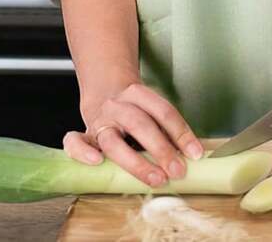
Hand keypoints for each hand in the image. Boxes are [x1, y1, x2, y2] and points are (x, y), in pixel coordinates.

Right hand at [63, 78, 204, 186]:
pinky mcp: (84, 135)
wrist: (104, 91)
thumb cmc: (134, 107)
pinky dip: (82, 153)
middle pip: (140, 124)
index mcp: (138, 93)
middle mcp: (117, 105)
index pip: (163, 111)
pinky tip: (97, 163)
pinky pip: (75, 142)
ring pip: (113, 141)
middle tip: (178, 171)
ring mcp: (99, 120)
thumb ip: (167, 128)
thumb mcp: (151, 108)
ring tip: (156, 179)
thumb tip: (192, 156)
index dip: (181, 132)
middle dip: (161, 149)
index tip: (195, 154)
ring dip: (136, 163)